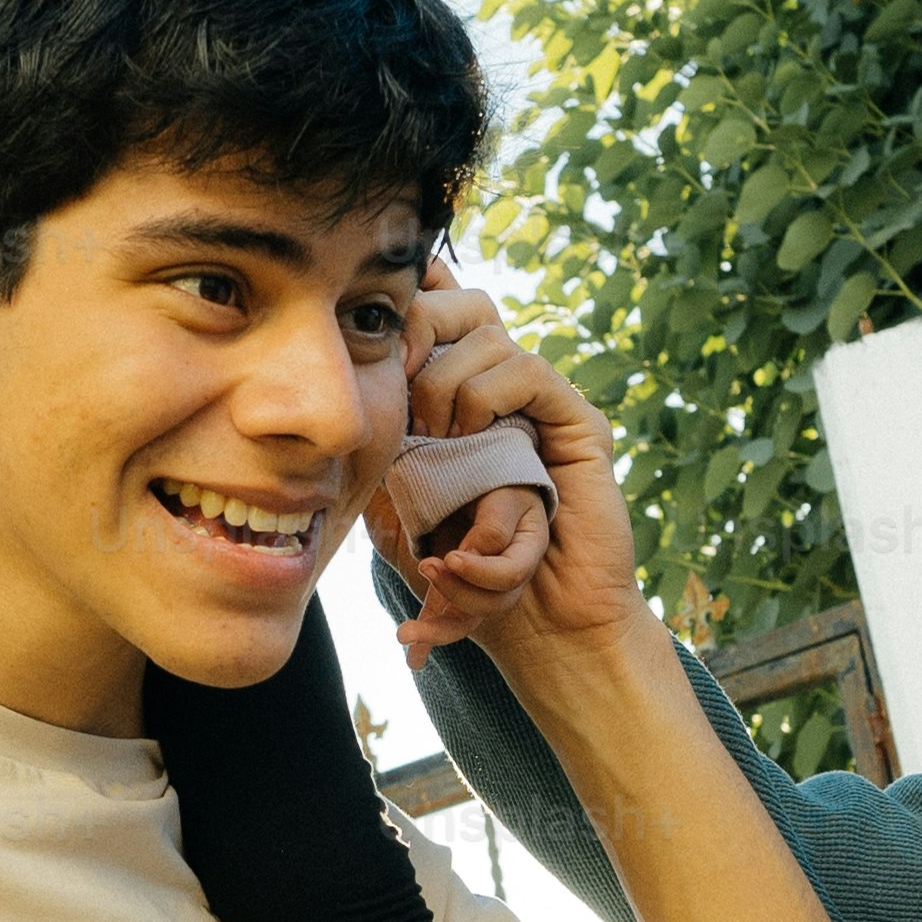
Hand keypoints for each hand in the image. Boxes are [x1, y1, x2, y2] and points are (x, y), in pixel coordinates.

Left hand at [371, 272, 653, 669]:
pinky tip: (468, 440)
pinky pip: (526, 369)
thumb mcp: (393, 501)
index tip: (370, 339)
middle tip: (400, 400)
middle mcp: (498, 387)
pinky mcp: (575, 420)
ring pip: (487, 335)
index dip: (405, 299)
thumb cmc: (455, 569)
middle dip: (415, 335)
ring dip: (444, 388)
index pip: (436, 307)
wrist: (530, 621)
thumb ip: (377, 443)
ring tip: (435, 443)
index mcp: (453, 396)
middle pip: (459, 303)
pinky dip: (485, 398)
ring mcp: (538, 401)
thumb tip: (347, 369)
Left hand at [386, 462, 554, 658]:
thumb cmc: (499, 484)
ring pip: (467, 620)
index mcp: (527, 550)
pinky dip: (428, 641)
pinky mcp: (457, 592)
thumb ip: (491, 524)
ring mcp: (483, 589)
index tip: (449, 557)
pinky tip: (413, 662)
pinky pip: (446, 619)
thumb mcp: (502, 495)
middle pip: (491, 604)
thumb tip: (470, 557)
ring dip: (436, 630)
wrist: (488, 483)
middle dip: (455, 592)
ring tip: (403, 634)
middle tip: (427, 565)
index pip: (509, 575)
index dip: (480, 572)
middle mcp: (509, 578)